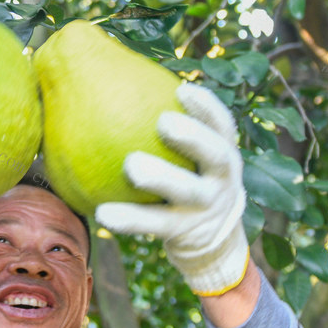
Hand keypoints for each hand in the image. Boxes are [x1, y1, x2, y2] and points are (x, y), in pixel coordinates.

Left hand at [96, 83, 249, 296]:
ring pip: (188, 191)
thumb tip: (118, 85)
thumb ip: (168, 132)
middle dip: (193, 136)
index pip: (222, 124)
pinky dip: (131, 219)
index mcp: (223, 152)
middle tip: (164, 121)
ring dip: (162, 177)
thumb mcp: (193, 158)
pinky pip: (155, 224)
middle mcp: (223, 178)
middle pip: (215, 154)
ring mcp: (206, 207)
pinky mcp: (185, 232)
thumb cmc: (189, 180)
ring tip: (132, 166)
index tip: (182, 90)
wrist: (214, 242)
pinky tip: (103, 213)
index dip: (207, 106)